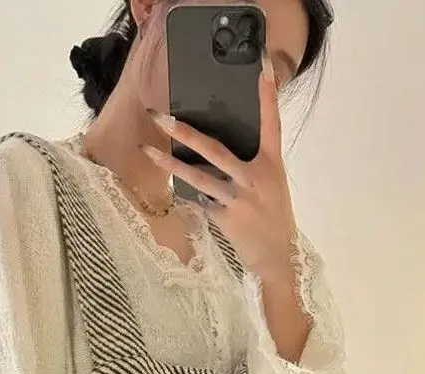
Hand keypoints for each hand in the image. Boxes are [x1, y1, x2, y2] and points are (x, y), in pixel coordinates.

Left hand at [142, 53, 296, 287]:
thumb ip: (251, 166)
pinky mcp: (226, 218)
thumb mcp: (271, 186)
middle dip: (185, 132)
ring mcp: (239, 198)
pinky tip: (180, 196)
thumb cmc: (273, 218)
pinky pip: (200, 203)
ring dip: (169, 164)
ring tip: (147, 150)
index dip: (267, 96)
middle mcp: (255, 177)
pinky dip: (191, 199)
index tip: (260, 67)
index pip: (270, 124)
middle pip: (215, 149)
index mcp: (270, 164)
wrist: (278, 256)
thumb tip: (216, 151)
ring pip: (198, 177)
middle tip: (161, 116)